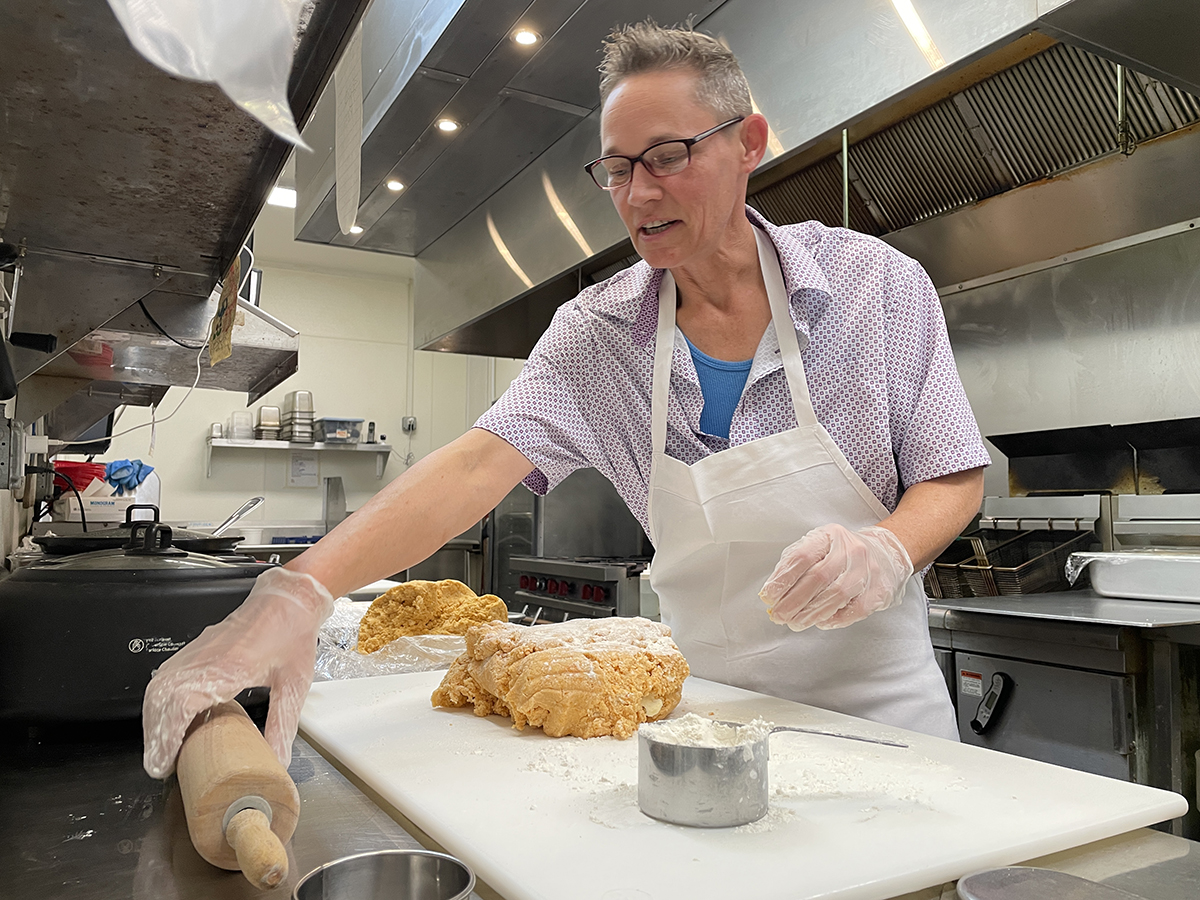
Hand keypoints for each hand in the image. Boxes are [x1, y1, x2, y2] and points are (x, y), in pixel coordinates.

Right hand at [142, 566, 333, 778]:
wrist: (289, 598)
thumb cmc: (291, 633)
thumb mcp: (294, 685)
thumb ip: (282, 726)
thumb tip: (277, 760)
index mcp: (229, 666)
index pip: (182, 703)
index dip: (168, 735)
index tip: (165, 761)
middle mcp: (206, 657)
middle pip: (161, 698)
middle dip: (155, 735)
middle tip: (161, 765)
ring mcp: (197, 651)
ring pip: (159, 687)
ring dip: (155, 719)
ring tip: (163, 748)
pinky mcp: (196, 648)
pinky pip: (167, 676)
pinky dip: (162, 701)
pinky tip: (170, 719)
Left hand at [759, 523, 912, 631]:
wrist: (883, 553)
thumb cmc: (841, 553)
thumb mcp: (817, 547)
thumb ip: (794, 565)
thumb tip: (773, 592)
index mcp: (830, 536)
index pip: (802, 556)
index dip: (783, 579)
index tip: (769, 596)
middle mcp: (850, 550)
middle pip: (818, 578)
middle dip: (793, 601)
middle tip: (778, 615)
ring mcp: (867, 570)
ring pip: (837, 595)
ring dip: (811, 613)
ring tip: (795, 622)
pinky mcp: (878, 590)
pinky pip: (855, 609)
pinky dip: (835, 618)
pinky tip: (820, 622)